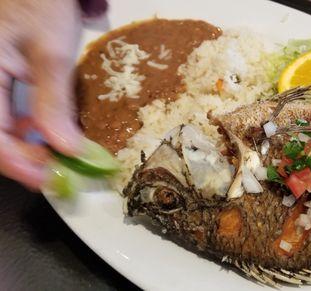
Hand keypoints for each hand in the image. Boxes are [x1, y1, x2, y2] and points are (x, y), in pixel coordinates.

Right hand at [0, 0, 82, 188]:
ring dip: (20, 148)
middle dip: (21, 160)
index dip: (18, 163)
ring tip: (54, 158)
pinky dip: (19, 131)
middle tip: (56, 172)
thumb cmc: (40, 8)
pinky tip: (43, 135)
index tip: (48, 179)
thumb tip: (66, 148)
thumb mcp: (51, 56)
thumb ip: (54, 103)